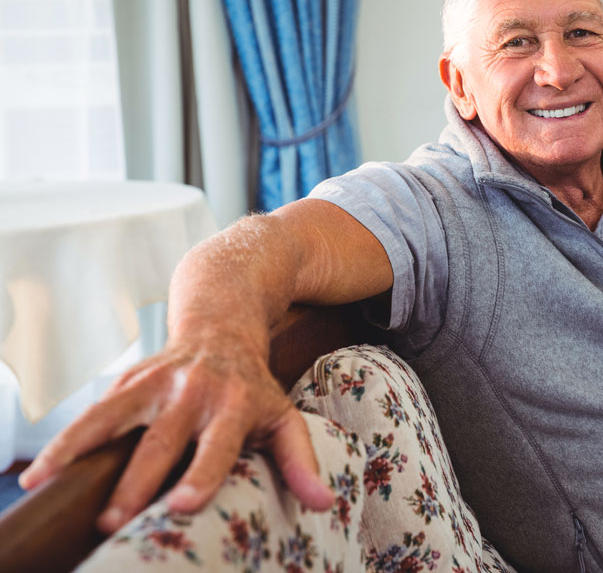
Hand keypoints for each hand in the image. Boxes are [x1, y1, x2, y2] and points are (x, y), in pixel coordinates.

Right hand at [18, 328, 335, 533]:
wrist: (222, 323)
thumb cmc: (253, 387)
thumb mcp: (284, 417)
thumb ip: (300, 460)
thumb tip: (324, 506)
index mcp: (234, 404)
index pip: (217, 444)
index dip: (201, 473)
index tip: (183, 504)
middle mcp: (193, 392)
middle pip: (160, 441)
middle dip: (136, 481)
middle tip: (113, 521)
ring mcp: (155, 382)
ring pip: (111, 417)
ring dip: (78, 451)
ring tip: (45, 484)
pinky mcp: (127, 379)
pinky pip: (91, 411)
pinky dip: (64, 440)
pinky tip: (37, 473)